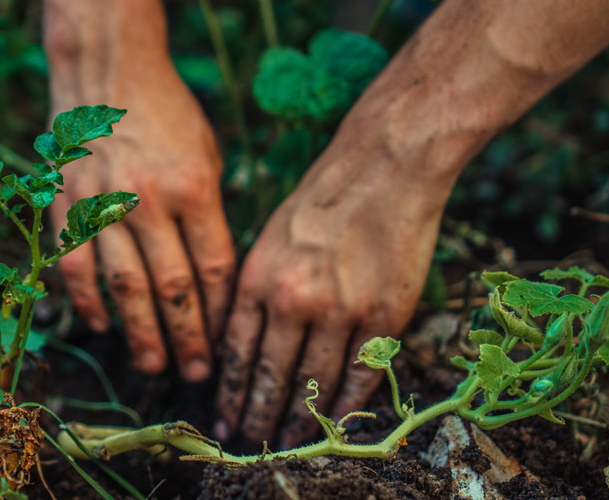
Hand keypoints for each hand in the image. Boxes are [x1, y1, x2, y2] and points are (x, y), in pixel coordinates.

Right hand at [49, 62, 234, 382]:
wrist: (107, 70)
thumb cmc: (168, 112)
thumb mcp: (208, 154)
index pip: (213, 268)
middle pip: (173, 287)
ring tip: (154, 365)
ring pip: (124, 286)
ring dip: (140, 333)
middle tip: (196, 375)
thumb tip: (213, 275)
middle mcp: (149, 201)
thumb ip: (210, 212)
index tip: (227, 341)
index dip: (221, 312)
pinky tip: (101, 326)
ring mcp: (104, 204)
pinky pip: (77, 265)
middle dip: (188, 337)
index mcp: (195, 188)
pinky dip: (88, 301)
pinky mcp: (68, 203)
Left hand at [215, 117, 450, 447]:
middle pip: (270, 376)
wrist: (384, 167)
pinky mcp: (383, 315)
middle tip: (251, 441)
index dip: (231, 393)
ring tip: (289, 439)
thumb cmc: (322, 197)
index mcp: (258, 278)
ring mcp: (340, 310)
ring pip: (313, 384)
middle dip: (257, 415)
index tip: (225, 418)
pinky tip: (335, 423)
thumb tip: (239, 342)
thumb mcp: (269, 236)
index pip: (236, 353)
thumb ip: (254, 289)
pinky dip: (346, 405)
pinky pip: (360, 375)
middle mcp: (292, 300)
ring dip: (299, 419)